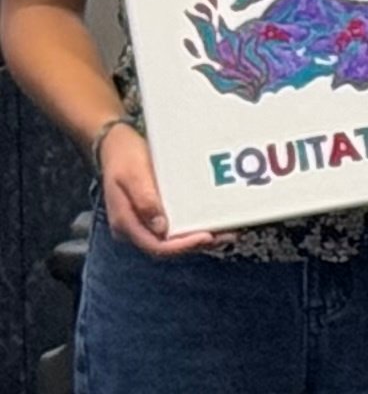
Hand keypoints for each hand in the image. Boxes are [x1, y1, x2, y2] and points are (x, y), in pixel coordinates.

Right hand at [93, 124, 216, 258]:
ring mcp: (144, 222)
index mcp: (125, 223)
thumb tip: (161, 226)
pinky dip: (193, 228)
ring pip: (173, 240)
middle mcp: (135, 228)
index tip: (206, 237)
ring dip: (198, 239)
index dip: (182, 246)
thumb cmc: (124, 158)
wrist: (116, 146)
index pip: (156, 246)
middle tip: (226, 236)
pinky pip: (175, 227)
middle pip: (168, 247)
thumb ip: (144, 200)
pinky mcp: (154, 215)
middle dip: (197, 244)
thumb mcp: (133, 175)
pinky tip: (212, 222)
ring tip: (227, 232)